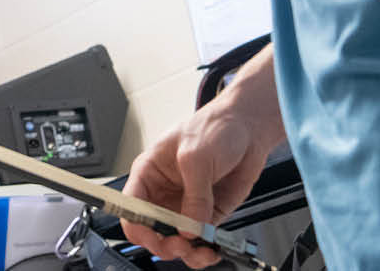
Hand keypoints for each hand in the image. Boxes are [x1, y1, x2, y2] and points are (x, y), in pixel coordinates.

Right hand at [120, 90, 274, 268]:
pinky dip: (204, 251)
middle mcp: (164, 192)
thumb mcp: (197, 155)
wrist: (248, 129)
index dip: (138, 225)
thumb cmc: (215, 127)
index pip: (131, 206)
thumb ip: (194, 194)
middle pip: (151, 230)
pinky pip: (199, 241)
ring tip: (199, 250)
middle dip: (164, 243)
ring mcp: (186, 205)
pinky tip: (210, 250)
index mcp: (149, 172)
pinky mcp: (207, 214)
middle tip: (181, 244)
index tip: (154, 236)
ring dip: (185, 252)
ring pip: (175, 240)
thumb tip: (191, 227)